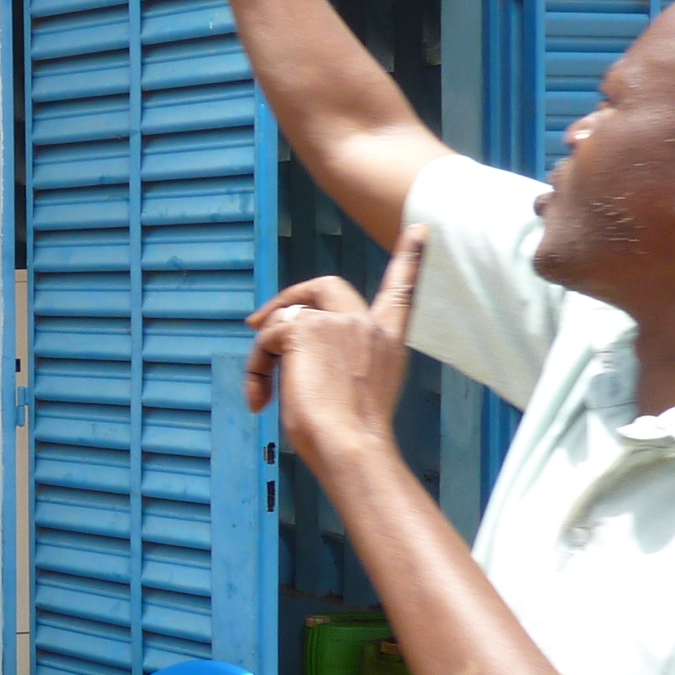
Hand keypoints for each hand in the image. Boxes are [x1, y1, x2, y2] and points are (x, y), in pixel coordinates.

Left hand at [245, 226, 425, 469]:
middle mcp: (368, 325)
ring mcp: (339, 322)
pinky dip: (255, 368)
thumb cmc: (350, 436)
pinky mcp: (307, 327)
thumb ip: (337, 357)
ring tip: (263, 394)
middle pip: (327, 285)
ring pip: (285, 320)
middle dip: (291, 295)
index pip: (402, 290)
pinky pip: (266, 338)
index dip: (410, 258)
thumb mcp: (353, 388)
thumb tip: (289, 335)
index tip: (419, 228)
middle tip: (257, 322)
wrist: (350, 446)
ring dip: (264, 355)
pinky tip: (261, 399)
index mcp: (389, 340)